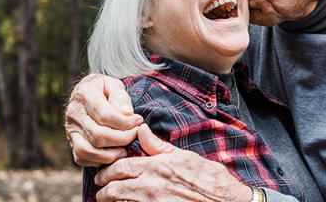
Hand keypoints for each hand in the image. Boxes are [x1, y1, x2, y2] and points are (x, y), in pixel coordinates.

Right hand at [65, 73, 143, 166]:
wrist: (86, 91)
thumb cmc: (104, 88)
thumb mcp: (114, 84)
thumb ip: (120, 97)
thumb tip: (127, 114)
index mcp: (84, 95)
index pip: (105, 115)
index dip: (125, 122)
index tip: (139, 121)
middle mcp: (73, 113)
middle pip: (97, 135)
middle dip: (122, 138)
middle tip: (135, 135)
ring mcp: (70, 129)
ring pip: (86, 150)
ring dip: (110, 154)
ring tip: (126, 150)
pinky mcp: (71, 141)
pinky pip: (81, 158)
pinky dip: (98, 161)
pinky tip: (114, 154)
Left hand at [94, 124, 252, 201]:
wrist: (224, 201)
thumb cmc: (208, 178)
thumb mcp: (184, 157)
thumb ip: (158, 146)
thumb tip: (142, 130)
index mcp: (157, 167)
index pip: (120, 167)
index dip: (107, 171)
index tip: (102, 175)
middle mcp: (151, 187)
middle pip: (114, 189)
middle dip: (103, 189)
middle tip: (100, 189)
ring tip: (109, 201)